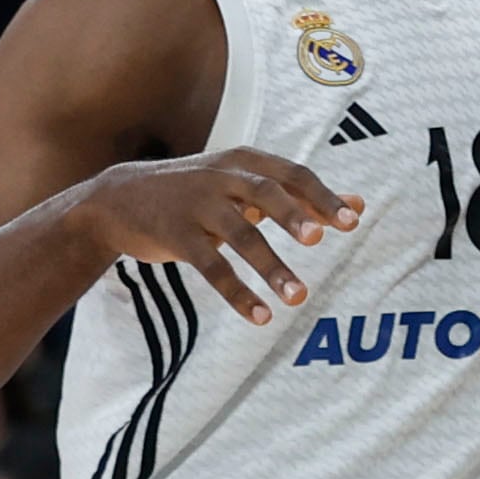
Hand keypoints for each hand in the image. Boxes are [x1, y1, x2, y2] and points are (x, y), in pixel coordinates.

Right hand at [72, 148, 362, 323]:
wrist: (119, 199)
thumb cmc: (200, 192)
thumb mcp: (245, 185)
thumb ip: (302, 196)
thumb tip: (360, 204)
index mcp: (245, 162)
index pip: (292, 174)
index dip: (322, 196)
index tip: (354, 221)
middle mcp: (222, 178)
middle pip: (265, 192)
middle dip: (293, 215)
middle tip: (319, 240)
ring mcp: (197, 206)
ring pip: (240, 235)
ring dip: (271, 266)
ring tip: (299, 297)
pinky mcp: (175, 235)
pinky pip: (211, 266)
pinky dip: (236, 292)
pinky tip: (260, 316)